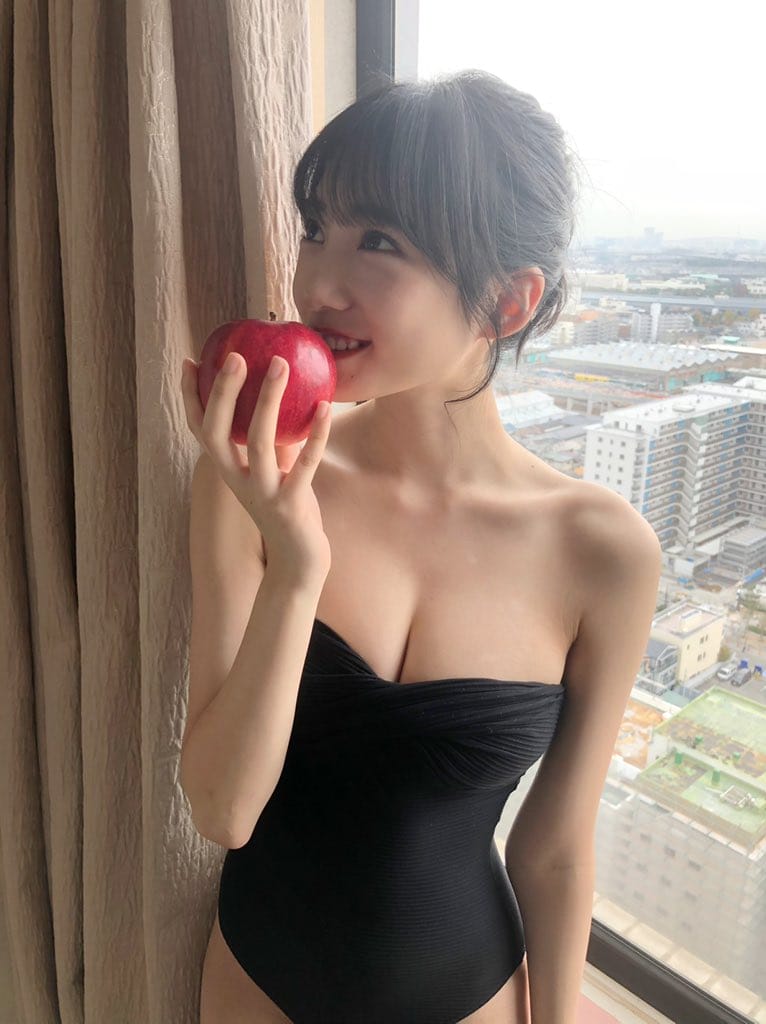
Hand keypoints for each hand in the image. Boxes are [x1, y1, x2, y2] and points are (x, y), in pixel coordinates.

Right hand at [181, 352, 332, 583]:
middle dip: (225, 392)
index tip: (192, 361)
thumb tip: (271, 393)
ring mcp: (263, 494)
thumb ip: (264, 440)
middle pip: (219, 432)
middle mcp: (237, 480)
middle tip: (237, 356)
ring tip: (281, 364)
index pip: (199, 429)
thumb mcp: (268, 471)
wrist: (297, 560)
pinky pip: (306, 464)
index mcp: (227, 470)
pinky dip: (316, 435)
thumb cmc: (286, 506)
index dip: (191, 397)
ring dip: (270, 400)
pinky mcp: (292, 505)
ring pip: (261, 443)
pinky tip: (324, 407)